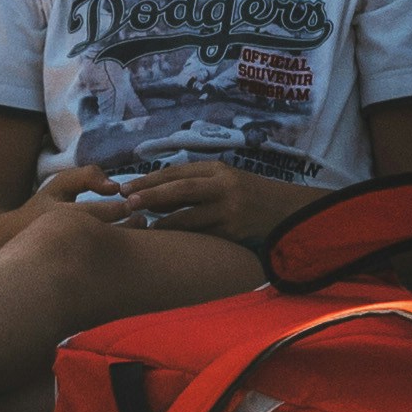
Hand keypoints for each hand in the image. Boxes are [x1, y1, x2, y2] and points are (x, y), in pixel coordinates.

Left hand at [80, 161, 305, 243]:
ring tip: (142, 226)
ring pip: (188, 217)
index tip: (126, 187)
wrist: (286, 212)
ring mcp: (230, 210)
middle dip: (151, 195)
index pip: (178, 172)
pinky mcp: (234, 232)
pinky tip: (168, 241)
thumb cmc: (248, 195)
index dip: (150, 180)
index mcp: (218, 170)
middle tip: (127, 201)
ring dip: (163, 222)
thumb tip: (154, 197)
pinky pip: (202, 236)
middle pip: (181, 189)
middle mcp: (224, 186)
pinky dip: (183, 238)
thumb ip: (194, 185)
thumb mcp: (224, 181)